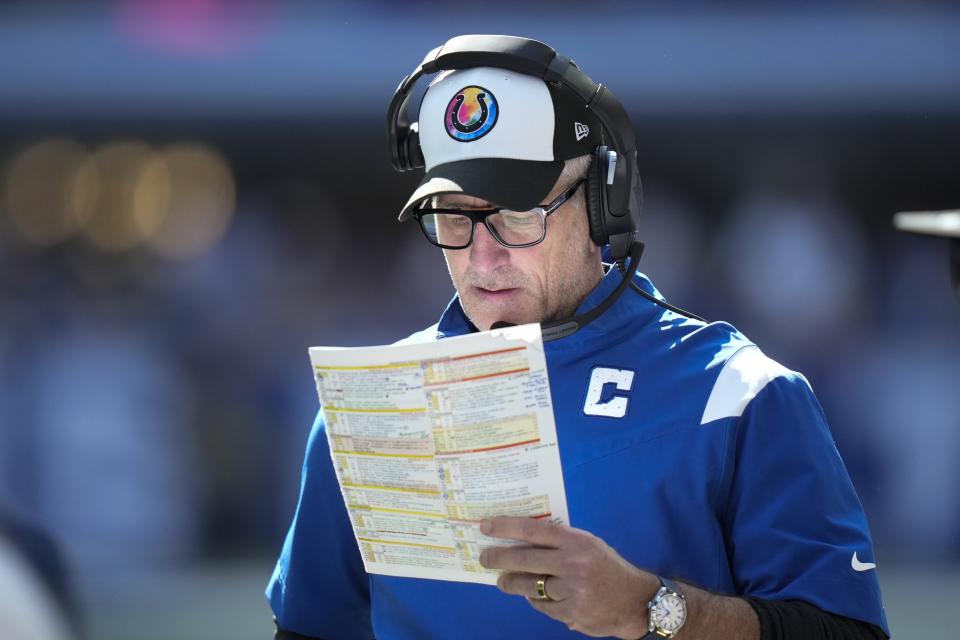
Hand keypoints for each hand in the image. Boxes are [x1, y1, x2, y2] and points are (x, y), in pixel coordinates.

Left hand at [478, 516, 659, 637]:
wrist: (635, 601)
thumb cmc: (607, 567)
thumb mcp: (588, 545)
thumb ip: (560, 541)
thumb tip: (522, 538)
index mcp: (576, 542)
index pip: (534, 530)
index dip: (507, 527)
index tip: (486, 526)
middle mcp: (573, 564)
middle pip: (525, 559)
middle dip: (499, 558)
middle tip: (485, 558)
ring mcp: (572, 591)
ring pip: (529, 586)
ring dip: (512, 583)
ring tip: (503, 581)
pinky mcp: (571, 613)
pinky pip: (542, 606)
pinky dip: (536, 600)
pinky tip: (534, 596)